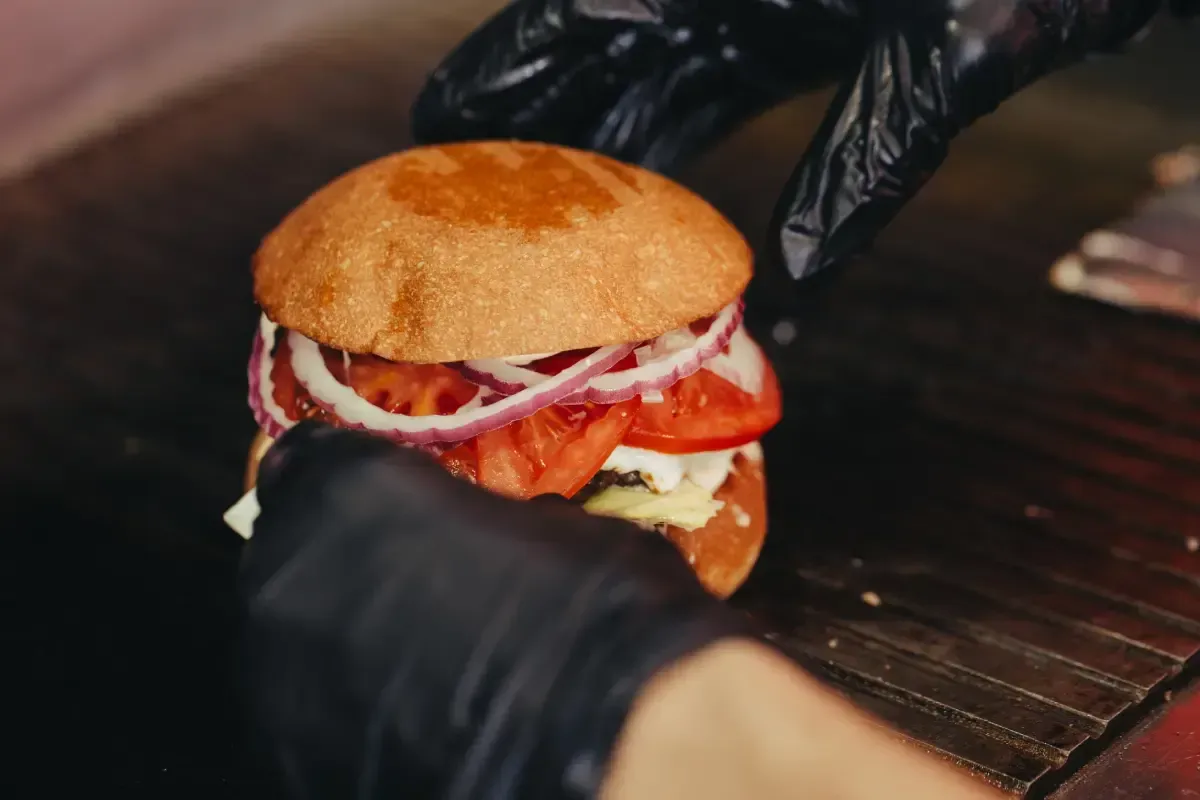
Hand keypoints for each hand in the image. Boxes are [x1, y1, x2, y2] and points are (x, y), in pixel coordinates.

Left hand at [237, 421, 750, 798]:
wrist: (612, 744)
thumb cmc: (596, 610)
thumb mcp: (557, 526)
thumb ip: (492, 523)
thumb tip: (500, 541)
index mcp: (347, 492)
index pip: (310, 464)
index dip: (353, 487)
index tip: (393, 508)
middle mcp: (289, 578)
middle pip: (294, 555)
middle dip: (347, 568)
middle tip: (419, 593)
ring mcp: (278, 681)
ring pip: (295, 643)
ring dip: (344, 644)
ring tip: (422, 670)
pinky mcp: (291, 763)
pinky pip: (310, 718)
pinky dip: (351, 715)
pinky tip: (414, 725)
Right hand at [412, 0, 1197, 291]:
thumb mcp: (936, 52)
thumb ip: (861, 160)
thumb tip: (796, 284)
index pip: (560, 24)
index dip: (486, 84)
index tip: (424, 142)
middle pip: (587, 73)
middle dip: (532, 151)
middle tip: (473, 231)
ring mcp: (741, 16)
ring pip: (641, 99)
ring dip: (602, 178)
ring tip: (550, 256)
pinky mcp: (784, 38)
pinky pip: (708, 109)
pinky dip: (682, 170)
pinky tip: (656, 230)